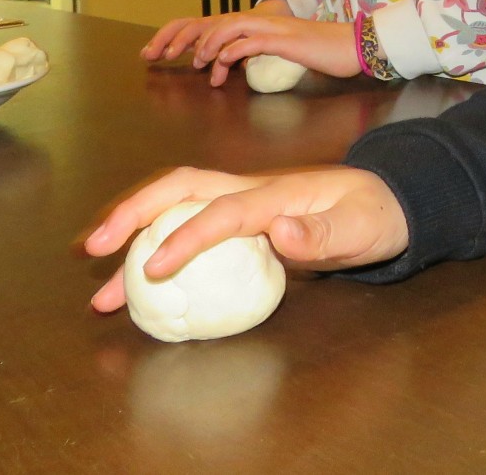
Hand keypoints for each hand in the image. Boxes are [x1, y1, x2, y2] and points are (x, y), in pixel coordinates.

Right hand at [84, 165, 408, 311]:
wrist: (389, 204)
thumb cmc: (374, 215)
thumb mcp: (361, 228)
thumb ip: (322, 232)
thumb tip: (279, 229)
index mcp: (273, 192)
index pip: (219, 210)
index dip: (185, 236)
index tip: (155, 269)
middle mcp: (249, 191)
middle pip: (178, 189)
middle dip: (133, 214)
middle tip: (95, 250)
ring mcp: (242, 205)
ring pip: (175, 211)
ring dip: (135, 244)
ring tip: (102, 293)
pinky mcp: (241, 225)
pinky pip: (190, 232)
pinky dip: (158, 257)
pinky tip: (141, 295)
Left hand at [142, 0, 362, 84]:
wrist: (355, 45)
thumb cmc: (323, 52)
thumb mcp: (283, 52)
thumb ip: (257, 52)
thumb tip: (234, 63)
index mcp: (258, 23)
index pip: (213, 22)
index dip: (183, 34)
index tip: (160, 51)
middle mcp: (261, 20)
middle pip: (211, 20)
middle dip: (180, 36)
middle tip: (157, 55)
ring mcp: (272, 28)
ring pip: (228, 27)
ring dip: (206, 44)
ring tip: (195, 63)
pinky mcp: (284, 40)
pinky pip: (250, 41)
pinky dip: (231, 52)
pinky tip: (221, 66)